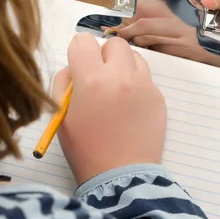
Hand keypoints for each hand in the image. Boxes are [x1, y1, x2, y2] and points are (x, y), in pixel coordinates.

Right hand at [53, 33, 165, 184]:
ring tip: (117, 91)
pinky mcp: (158, 98)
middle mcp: (121, 76)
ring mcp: (144, 86)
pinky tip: (129, 107)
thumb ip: (64, 83)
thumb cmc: (85, 149)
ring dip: (123, 67)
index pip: (83, 41)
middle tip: (99, 79)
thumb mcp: (61, 116)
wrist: (121, 176)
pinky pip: (146, 78)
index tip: (80, 68)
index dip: (78, 53)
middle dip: (104, 56)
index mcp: (91, 80)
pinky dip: (137, 85)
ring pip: (134, 57)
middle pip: (114, 44)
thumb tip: (75, 67)